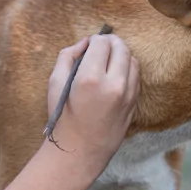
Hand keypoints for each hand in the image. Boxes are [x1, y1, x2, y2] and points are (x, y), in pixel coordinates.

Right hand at [46, 35, 139, 169]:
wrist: (80, 150)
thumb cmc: (63, 118)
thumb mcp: (54, 84)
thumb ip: (67, 56)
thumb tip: (84, 43)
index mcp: (90, 78)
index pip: (102, 43)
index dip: (95, 39)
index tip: (89, 44)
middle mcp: (114, 84)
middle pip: (121, 47)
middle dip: (110, 42)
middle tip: (100, 46)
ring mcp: (128, 94)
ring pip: (132, 59)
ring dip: (121, 54)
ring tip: (108, 59)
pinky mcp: (134, 103)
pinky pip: (136, 76)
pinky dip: (127, 68)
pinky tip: (115, 73)